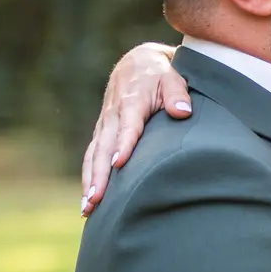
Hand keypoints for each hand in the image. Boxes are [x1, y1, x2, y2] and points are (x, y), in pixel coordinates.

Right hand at [81, 42, 189, 215]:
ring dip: (89, 181)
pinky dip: (88, 177)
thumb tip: (182, 112)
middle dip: (99, 174)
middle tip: (96, 199)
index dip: (124, 144)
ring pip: (94, 155)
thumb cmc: (160, 74)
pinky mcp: (102, 132)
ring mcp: (105, 125)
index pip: (128, 126)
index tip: (120, 164)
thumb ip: (178, 94)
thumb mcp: (172, 78)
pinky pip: (92, 156)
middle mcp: (113, 116)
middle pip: (104, 147)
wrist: (137, 63)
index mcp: (131, 103)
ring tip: (87, 207)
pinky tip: (88, 200)